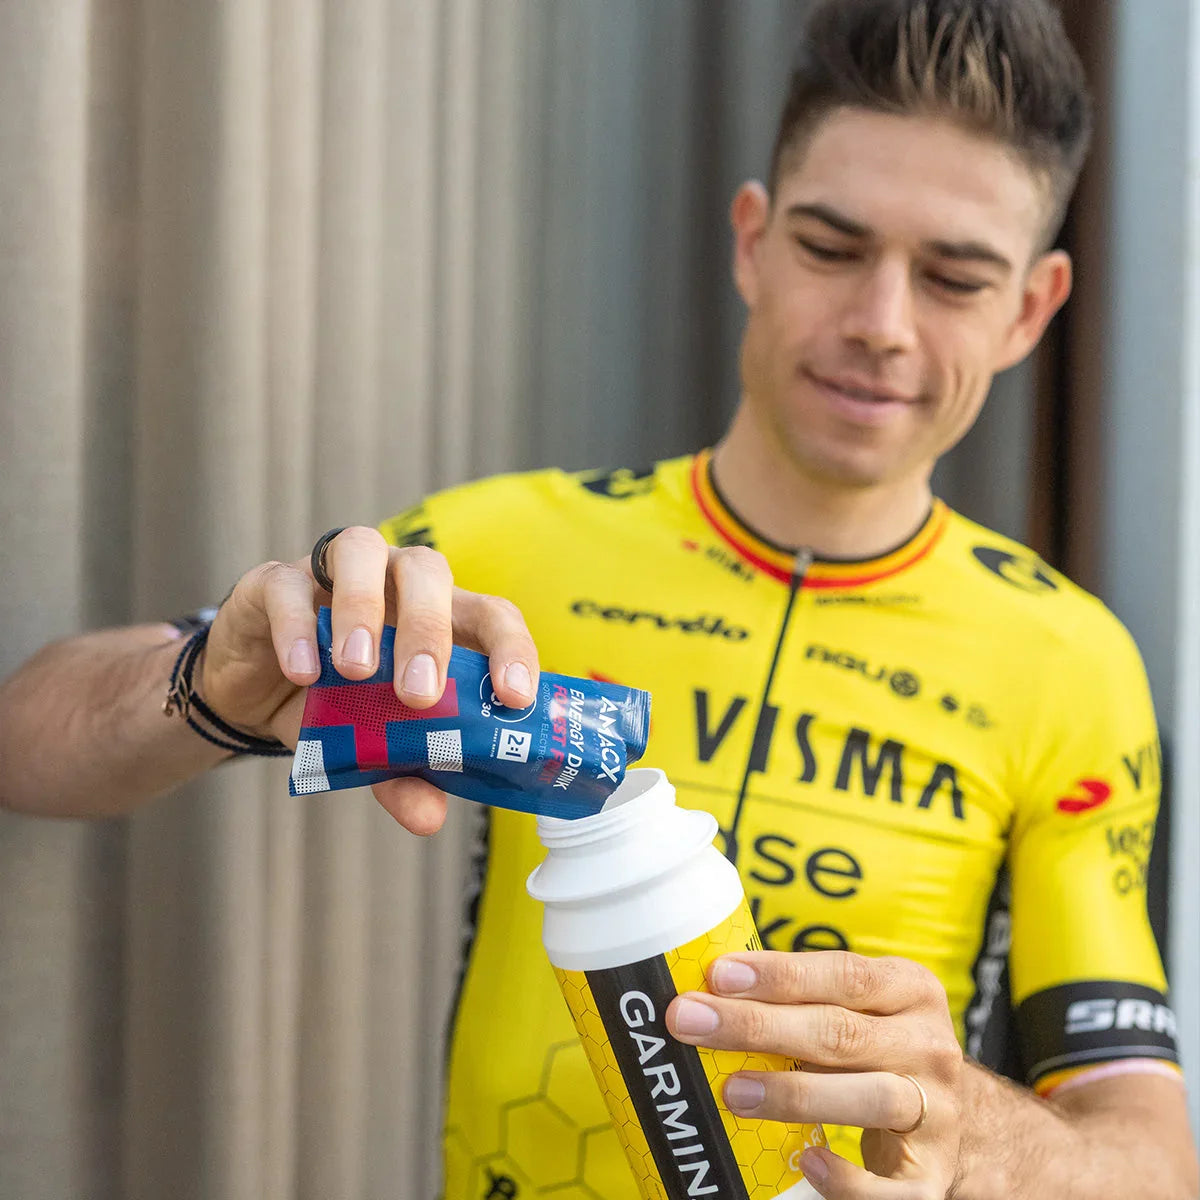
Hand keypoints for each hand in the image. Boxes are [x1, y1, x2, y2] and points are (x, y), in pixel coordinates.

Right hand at [198, 526, 539, 833]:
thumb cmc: (335, 704)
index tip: (515, 697)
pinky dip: (296, 627)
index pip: (490, 615)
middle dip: (428, 631)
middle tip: (419, 693)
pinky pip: (288, 586)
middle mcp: (393, 580)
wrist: (255, 691)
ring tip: (357, 672)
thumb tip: (428, 817)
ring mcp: (333, 573)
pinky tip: (301, 671)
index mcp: (438, 614)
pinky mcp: (273, 582)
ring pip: (361, 552)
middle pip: (428, 573)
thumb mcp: (374, 745)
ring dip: (364, 610)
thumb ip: (404, 773)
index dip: (510, 649)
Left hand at [666, 951, 961, 1198]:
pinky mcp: (931, 1177)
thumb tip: (708, 992)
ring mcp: (937, 1113)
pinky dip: (849, 1179)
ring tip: (733, 1090)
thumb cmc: (878, 1048)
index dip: (780, 973)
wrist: (950, 1118)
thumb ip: (803, 996)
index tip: (719, 975)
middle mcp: (930, 1046)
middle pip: (841, 1033)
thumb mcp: (860, 1007)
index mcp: (911, 989)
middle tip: (692, 1021)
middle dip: (758, 1026)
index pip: (844, 974)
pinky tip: (809, 1161)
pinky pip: (892, 1188)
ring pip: (871, 1097)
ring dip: (795, 1093)